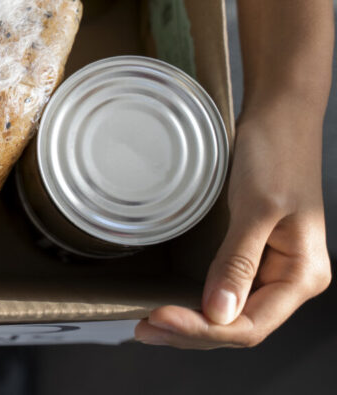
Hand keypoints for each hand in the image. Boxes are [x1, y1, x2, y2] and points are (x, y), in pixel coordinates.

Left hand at [135, 98, 330, 347]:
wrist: (280, 114)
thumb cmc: (277, 152)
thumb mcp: (257, 207)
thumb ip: (239, 262)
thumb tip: (219, 313)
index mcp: (302, 274)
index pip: (250, 325)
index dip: (202, 330)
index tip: (158, 317)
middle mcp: (290, 278)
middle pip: (237, 326)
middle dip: (190, 332)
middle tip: (144, 328)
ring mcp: (271, 267)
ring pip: (229, 314)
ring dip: (190, 322)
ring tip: (150, 324)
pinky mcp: (253, 252)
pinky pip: (225, 290)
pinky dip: (198, 302)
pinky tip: (173, 303)